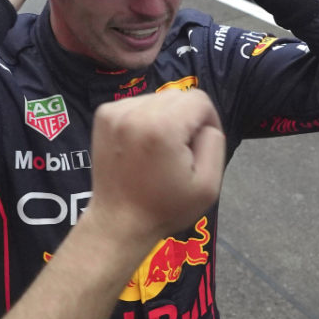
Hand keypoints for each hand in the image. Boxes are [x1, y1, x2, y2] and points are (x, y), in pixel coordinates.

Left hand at [83, 90, 224, 249]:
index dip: (209, 121)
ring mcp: (115, 112)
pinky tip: (141, 144)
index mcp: (163, 127)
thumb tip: (203, 123)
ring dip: (165, 117)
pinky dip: (145, 118)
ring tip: (158, 149)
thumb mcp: (209, 184)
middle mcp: (136, 112)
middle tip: (179, 152)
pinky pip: (137, 104)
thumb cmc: (166, 208)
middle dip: (186, 119)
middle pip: (178, 95)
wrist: (118, 222)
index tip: (200, 147)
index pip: (200, 100)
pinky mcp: (103, 115)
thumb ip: (214, 142)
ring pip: (158, 98)